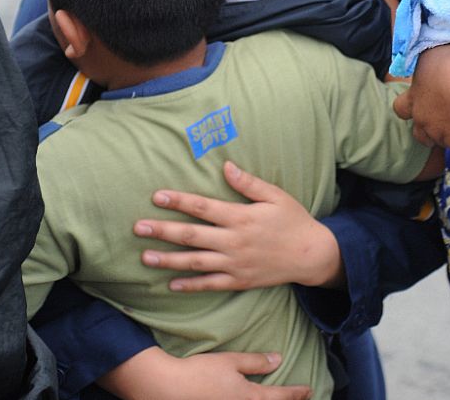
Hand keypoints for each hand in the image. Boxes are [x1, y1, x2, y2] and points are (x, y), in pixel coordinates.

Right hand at [98, 346, 312, 399]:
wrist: (168, 389)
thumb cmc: (200, 372)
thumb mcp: (230, 362)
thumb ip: (255, 362)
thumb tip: (278, 359)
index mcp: (249, 397)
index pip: (279, 396)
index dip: (296, 393)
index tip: (309, 389)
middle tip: (301, 397)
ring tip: (277, 399)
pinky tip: (249, 399)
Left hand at [133, 161, 344, 290]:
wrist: (311, 255)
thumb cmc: (293, 220)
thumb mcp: (275, 195)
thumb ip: (248, 183)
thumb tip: (226, 166)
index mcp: (240, 217)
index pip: (202, 207)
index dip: (178, 201)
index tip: (156, 197)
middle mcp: (234, 241)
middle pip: (192, 235)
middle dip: (163, 230)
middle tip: (138, 227)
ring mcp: (235, 264)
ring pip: (195, 262)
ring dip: (168, 260)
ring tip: (144, 257)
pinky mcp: (239, 281)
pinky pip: (210, 284)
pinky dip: (190, 285)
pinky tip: (171, 284)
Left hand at [393, 44, 449, 159]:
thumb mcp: (429, 56)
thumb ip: (422, 67)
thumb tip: (423, 66)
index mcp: (414, 98)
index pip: (399, 109)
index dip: (408, 108)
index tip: (418, 103)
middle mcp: (424, 120)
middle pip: (419, 134)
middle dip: (427, 129)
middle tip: (442, 118)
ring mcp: (442, 135)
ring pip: (440, 144)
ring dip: (447, 138)